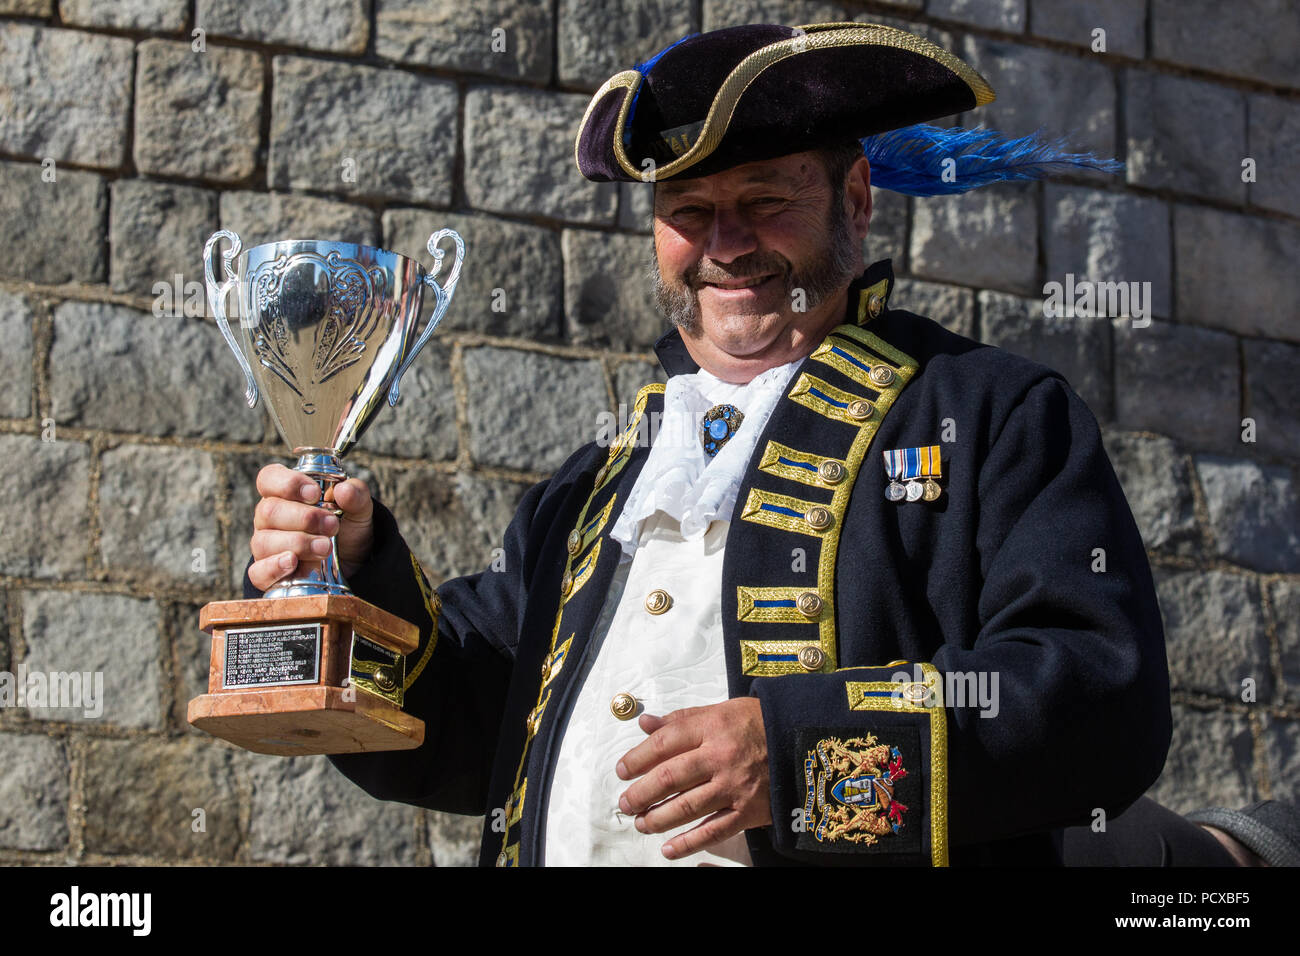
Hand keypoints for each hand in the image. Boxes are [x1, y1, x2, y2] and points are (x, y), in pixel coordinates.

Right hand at [247, 463, 374, 591]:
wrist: (354, 563)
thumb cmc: (347, 528)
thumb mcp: (358, 509)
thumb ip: (355, 494)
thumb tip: (343, 490)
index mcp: (285, 493)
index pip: (269, 478)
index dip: (288, 483)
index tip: (315, 494)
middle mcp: (269, 518)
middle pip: (269, 511)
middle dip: (304, 518)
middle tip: (332, 525)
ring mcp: (265, 546)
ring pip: (265, 541)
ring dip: (298, 543)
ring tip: (326, 547)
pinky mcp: (266, 573)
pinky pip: (258, 571)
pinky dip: (274, 567)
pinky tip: (292, 563)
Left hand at [615, 697, 771, 859]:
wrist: (805, 743)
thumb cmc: (760, 725)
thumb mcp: (722, 711)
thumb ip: (682, 719)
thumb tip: (645, 723)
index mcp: (713, 727)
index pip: (664, 743)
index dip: (637, 758)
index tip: (622, 771)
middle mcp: (721, 756)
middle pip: (670, 777)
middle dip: (641, 794)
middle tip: (625, 803)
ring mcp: (735, 786)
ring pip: (686, 807)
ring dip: (657, 819)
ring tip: (641, 823)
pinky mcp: (748, 811)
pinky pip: (713, 831)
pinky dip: (688, 843)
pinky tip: (668, 849)